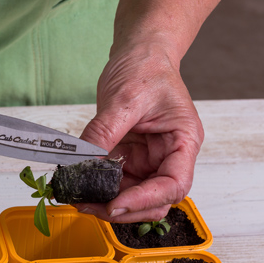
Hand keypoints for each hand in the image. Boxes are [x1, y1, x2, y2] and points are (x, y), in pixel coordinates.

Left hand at [75, 40, 203, 222]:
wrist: (139, 55)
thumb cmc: (145, 69)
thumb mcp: (123, 99)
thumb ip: (104, 134)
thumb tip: (82, 164)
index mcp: (183, 141)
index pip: (174, 184)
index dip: (145, 200)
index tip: (115, 204)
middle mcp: (169, 156)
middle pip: (154, 200)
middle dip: (123, 207)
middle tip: (89, 205)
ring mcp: (149, 159)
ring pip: (133, 196)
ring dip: (108, 201)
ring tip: (80, 197)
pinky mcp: (130, 158)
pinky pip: (117, 182)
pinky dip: (100, 188)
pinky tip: (81, 186)